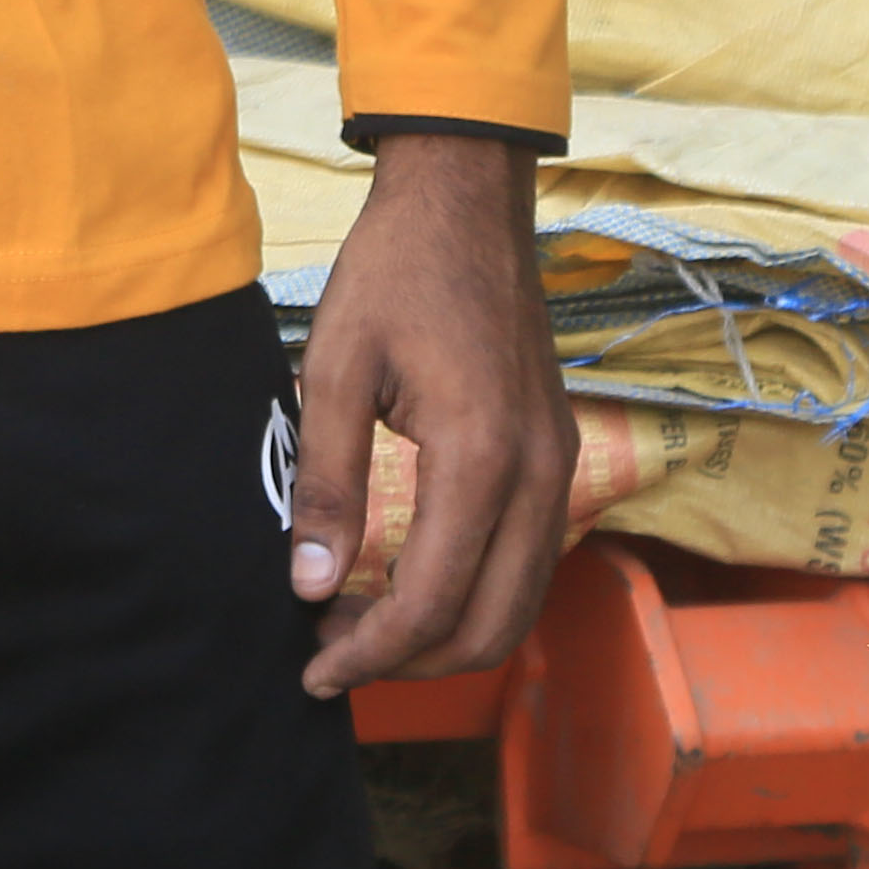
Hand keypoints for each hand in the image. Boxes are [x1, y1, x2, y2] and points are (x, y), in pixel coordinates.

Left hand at [290, 133, 571, 696]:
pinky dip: (476, 596)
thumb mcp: (336, 367)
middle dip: (409, 662)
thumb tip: (308, 586)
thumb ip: (325, 481)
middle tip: (330, 655)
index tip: (313, 670)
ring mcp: (560, 466)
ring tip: (359, 624)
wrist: (468, 198)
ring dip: (445, 636)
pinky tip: (409, 580)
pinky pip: (529, 561)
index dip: (370, 654)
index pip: (433, 603)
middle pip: (490, 627)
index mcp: (482, 456)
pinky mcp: (558, 454)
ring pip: (519, 604)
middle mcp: (540, 474)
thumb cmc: (395, 270)